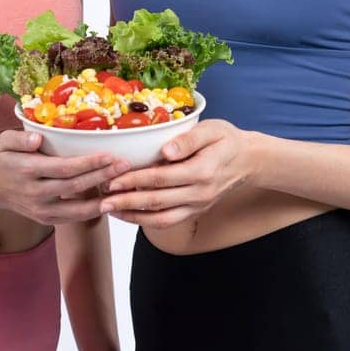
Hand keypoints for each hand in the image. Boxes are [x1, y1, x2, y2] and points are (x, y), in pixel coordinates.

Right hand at [0, 130, 130, 224]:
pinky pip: (70, 218)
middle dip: (102, 176)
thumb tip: (37, 139)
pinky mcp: (43, 218)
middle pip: (75, 187)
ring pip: (75, 209)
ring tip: (122, 190)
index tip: (110, 155)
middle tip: (125, 166)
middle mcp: (35, 193)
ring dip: (101, 200)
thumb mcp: (1, 142)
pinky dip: (89, 213)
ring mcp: (39, 209)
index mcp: (27, 171)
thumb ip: (18, 139)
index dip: (89, 163)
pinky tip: (107, 204)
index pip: (64, 168)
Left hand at [99, 119, 251, 227]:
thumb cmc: (226, 139)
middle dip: (126, 202)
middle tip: (101, 201)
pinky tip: (128, 213)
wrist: (248, 160)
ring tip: (110, 211)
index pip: (161, 178)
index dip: (134, 181)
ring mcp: (198, 206)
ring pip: (161, 219)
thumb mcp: (212, 130)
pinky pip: (168, 221)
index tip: (112, 179)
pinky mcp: (195, 211)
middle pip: (156, 202)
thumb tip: (165, 150)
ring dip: (133, 216)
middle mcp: (200, 193)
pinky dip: (145, 221)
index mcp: (202, 171)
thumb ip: (189, 139)